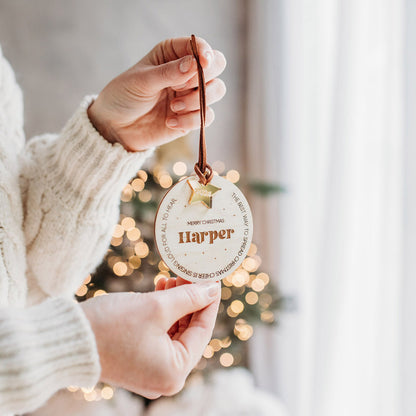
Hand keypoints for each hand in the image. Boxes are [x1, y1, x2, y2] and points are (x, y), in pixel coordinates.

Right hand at [81, 278, 219, 397]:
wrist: (65, 339)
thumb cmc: (111, 326)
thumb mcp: (156, 307)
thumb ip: (189, 297)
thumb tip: (212, 288)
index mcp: (175, 371)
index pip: (203, 329)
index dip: (209, 300)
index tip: (213, 278)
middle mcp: (165, 377)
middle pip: (189, 330)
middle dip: (191, 299)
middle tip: (191, 273)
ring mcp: (151, 370)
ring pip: (175, 330)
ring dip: (176, 303)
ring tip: (174, 278)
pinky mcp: (139, 360)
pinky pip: (160, 334)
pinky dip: (163, 313)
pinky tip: (161, 290)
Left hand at [87, 37, 226, 151]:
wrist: (116, 127)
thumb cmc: (124, 96)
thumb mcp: (142, 81)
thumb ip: (169, 72)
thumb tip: (195, 63)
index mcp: (173, 54)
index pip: (200, 46)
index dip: (205, 53)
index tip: (202, 63)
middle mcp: (187, 72)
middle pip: (217, 65)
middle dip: (204, 78)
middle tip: (182, 88)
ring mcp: (191, 95)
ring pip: (217, 91)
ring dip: (197, 101)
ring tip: (173, 107)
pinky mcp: (192, 117)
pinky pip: (207, 117)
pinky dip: (191, 120)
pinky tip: (170, 121)